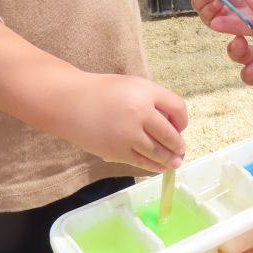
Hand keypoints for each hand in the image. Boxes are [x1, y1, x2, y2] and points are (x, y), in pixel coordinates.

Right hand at [67, 74, 186, 172]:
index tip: (180, 126)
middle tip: (180, 149)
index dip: (182, 119)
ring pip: (158, 152)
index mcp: (146, 92)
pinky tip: (160, 166)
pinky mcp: (117, 151)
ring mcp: (129, 134)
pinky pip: (142, 162)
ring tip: (175, 162)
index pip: (178, 108)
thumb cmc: (102, 91)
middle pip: (170, 134)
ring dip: (170, 158)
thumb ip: (152, 100)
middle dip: (178, 144)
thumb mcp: (132, 85)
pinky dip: (154, 166)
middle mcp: (140, 113)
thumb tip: (171, 123)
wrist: (70, 102)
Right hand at [189, 0, 252, 34]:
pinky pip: (211, 22)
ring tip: (219, 2)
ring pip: (202, 13)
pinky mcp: (215, 26)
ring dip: (210, 7)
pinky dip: (217, 15)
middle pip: (196, 2)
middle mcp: (204, 5)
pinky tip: (224, 10)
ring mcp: (208, 17)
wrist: (250, 4)